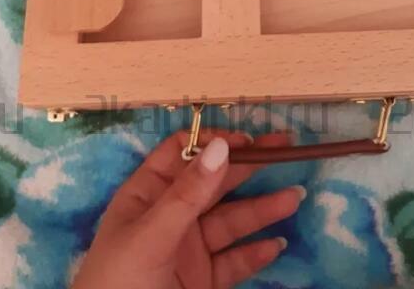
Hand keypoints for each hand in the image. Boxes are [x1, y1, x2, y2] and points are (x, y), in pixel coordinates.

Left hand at [72, 129, 304, 288]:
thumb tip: (221, 145)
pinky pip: (234, 261)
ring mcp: (188, 250)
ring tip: (295, 197)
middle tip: (286, 149)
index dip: (212, 142)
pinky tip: (278, 244)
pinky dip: (256, 253)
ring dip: (263, 210)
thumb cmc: (118, 284)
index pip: (182, 153)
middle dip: (249, 166)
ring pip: (231, 221)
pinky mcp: (202, 281)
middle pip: (214, 182)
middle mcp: (170, 216)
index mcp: (147, 195)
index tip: (246, 139)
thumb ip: (188, 193)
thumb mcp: (150, 235)